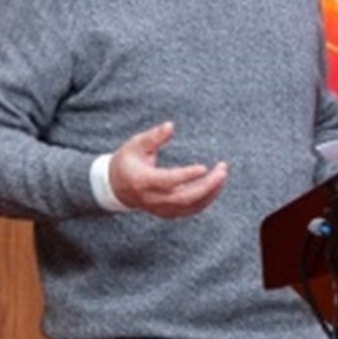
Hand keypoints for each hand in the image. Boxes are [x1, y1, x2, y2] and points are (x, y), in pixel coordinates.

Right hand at [108, 120, 227, 217]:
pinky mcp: (167, 213)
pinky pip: (189, 210)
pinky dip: (205, 200)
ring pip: (189, 206)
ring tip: (223, 175)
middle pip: (184, 198)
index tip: (204, 167)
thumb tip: (171, 126)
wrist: (115, 187)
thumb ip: (153, 136)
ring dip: (210, 193)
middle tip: (222, 169)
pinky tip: (215, 186)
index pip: (167, 181)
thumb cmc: (127, 161)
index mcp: (142, 181)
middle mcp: (152, 198)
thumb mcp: (135, 144)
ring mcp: (160, 208)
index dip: (185, 176)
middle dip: (207, 185)